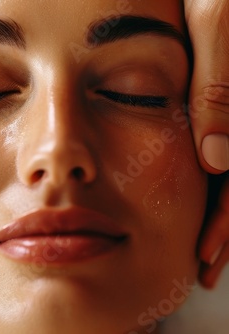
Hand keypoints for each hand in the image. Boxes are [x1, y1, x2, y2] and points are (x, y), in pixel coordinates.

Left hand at [184, 0, 228, 287]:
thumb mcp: (220, 18)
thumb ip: (221, 84)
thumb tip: (218, 159)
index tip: (205, 257)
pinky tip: (206, 198)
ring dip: (226, 215)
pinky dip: (222, 183)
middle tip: (204, 268)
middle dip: (226, 230)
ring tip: (207, 251)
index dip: (227, 223)